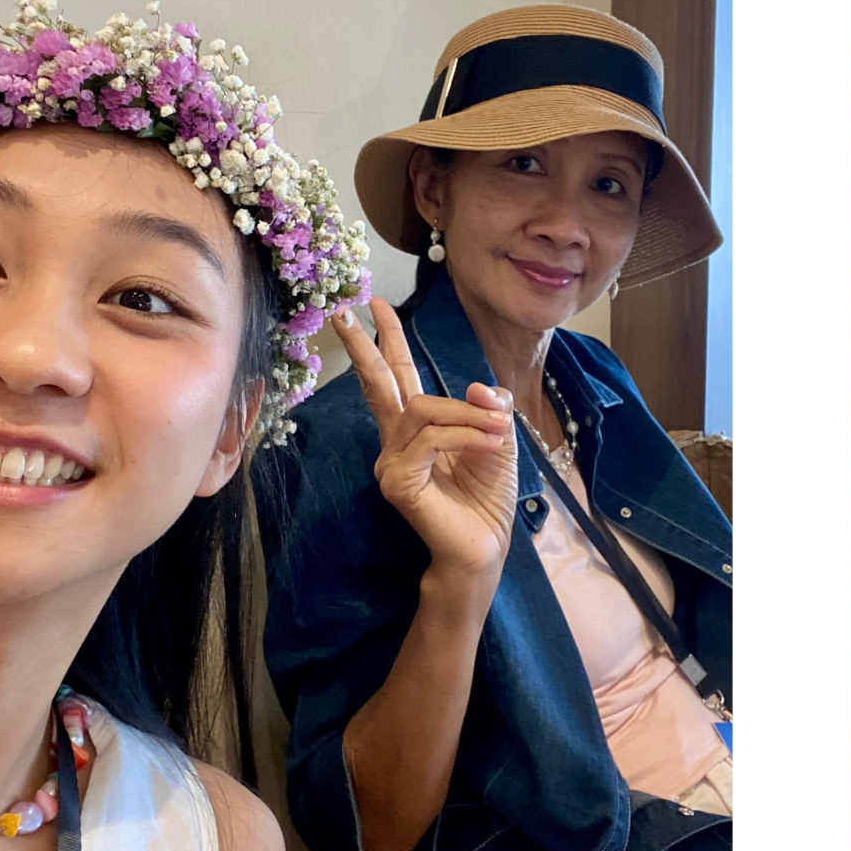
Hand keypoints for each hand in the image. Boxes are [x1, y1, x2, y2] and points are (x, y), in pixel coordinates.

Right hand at [333, 297, 517, 582]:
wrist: (484, 545)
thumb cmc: (486, 496)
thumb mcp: (498, 438)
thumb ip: (489, 407)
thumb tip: (476, 385)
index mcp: (418, 428)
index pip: (398, 377)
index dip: (388, 340)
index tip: (376, 306)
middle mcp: (397, 441)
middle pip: (379, 383)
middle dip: (368, 344)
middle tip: (352, 309)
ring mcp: (392, 461)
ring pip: (423, 410)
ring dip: (466, 415)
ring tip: (497, 430)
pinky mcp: (397, 480)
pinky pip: (430, 439)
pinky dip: (464, 436)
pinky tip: (488, 444)